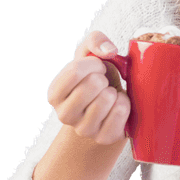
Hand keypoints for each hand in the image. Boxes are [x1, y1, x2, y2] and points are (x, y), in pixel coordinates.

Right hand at [46, 30, 130, 144]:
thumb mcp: (91, 56)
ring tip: (110, 96)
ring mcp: (84, 129)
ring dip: (114, 92)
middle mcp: (64, 115)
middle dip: (104, 78)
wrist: (109, 110)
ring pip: (106, 99)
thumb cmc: (98, 79)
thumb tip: (108, 51)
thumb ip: (95, 41)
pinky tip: (119, 106)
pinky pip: (120, 113)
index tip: (98, 67)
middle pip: (91, 85)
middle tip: (104, 84)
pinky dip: (125, 104)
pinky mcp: (104, 138)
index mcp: (55, 94)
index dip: (93, 64)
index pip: (74, 71)